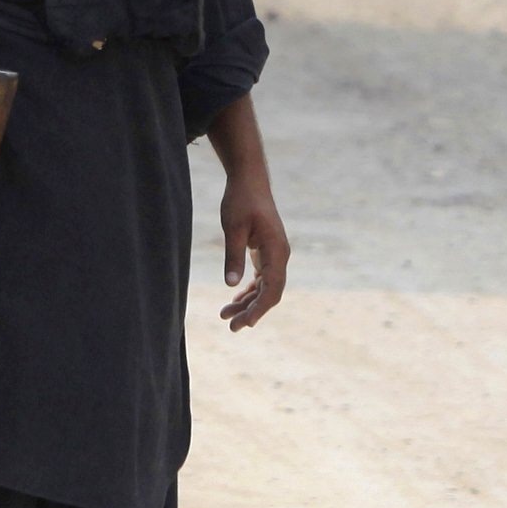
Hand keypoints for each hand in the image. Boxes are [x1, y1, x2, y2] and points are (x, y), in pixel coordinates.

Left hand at [217, 168, 289, 330]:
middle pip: (270, 292)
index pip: (273, 288)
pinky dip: (250, 290)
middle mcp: (280, 255)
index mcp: (277, 251)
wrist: (248, 180)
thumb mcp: (233, 228)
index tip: (246, 323)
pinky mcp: (266, 251)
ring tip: (226, 316)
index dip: (260, 308)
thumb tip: (231, 285)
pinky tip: (235, 300)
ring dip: (248, 303)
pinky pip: (261, 278)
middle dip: (252, 311)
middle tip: (231, 327)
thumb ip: (233, 256)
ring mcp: (275, 254)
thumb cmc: (241, 200)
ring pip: (265, 287)